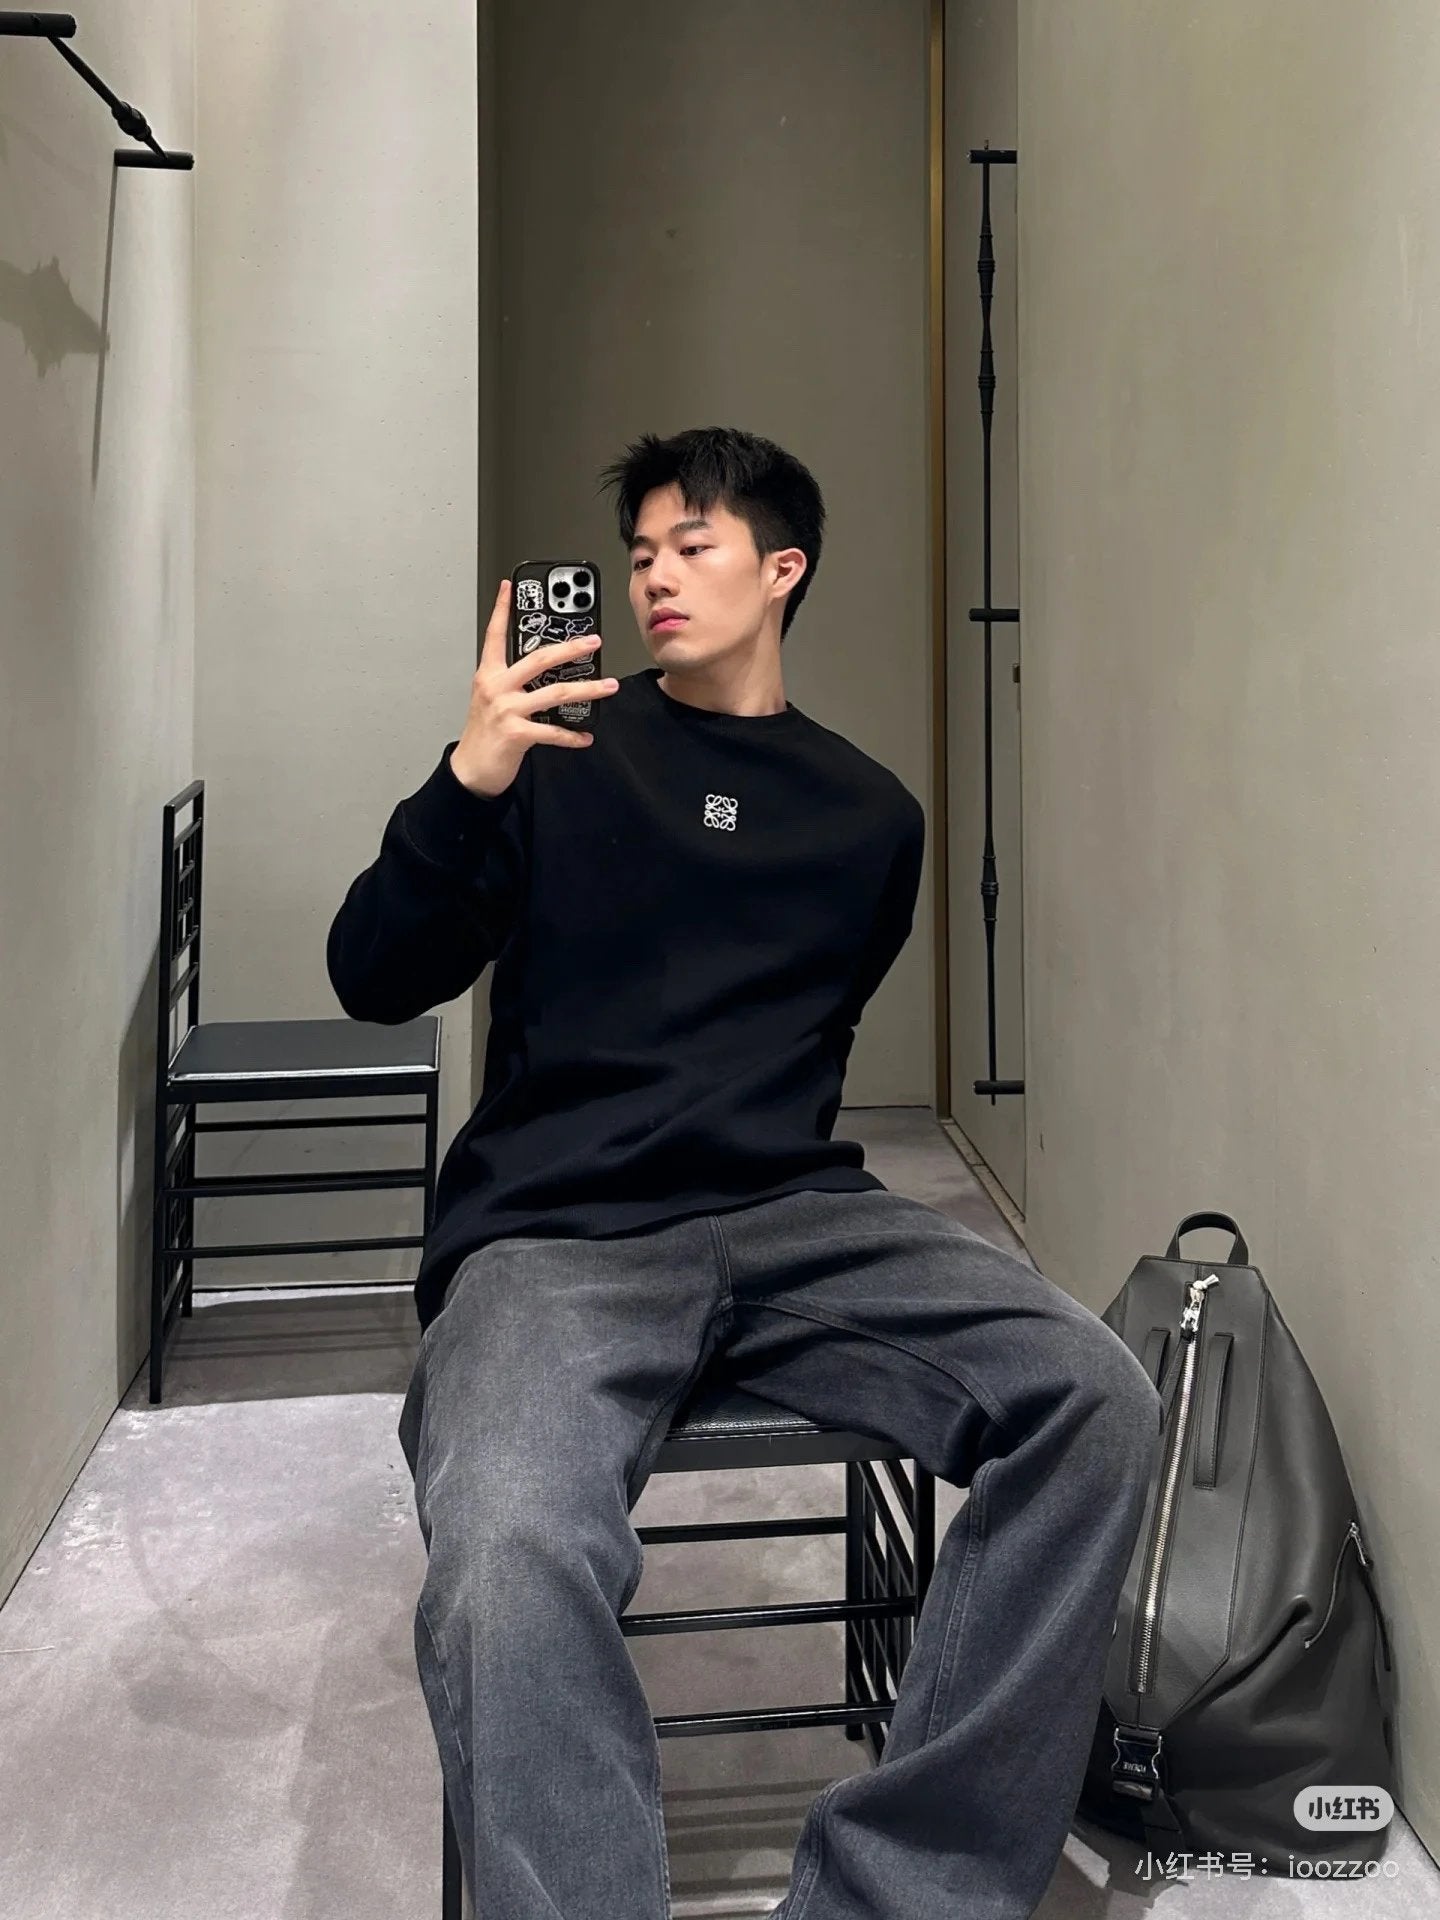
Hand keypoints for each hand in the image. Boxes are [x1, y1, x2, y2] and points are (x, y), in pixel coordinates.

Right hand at [449, 578, 618, 797]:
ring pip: (555, 692)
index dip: (501, 609)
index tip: (510, 587)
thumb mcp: (492, 700)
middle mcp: (497, 687)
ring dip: (588, 689)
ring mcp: (506, 709)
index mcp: (489, 675)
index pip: (495, 635)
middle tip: (593, 641)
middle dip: (571, 648)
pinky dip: (573, 735)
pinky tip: (586, 736)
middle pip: (539, 658)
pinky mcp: (516, 733)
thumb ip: (512, 682)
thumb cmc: (484, 735)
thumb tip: (546, 672)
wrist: (470, 770)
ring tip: (608, 686)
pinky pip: (553, 731)